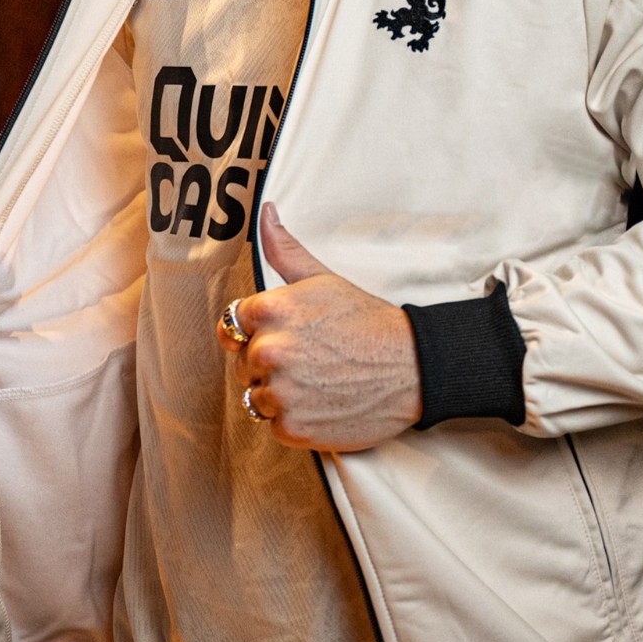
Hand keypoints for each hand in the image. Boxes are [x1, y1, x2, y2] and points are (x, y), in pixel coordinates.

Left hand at [216, 203, 421, 450]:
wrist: (410, 367)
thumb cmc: (367, 322)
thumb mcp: (323, 279)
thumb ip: (285, 250)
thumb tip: (265, 214)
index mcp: (270, 311)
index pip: (232, 325)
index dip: (256, 330)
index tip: (283, 333)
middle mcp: (269, 351)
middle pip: (243, 362)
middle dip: (269, 361)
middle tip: (310, 356)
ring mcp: (280, 392)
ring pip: (255, 394)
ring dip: (279, 392)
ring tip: (316, 379)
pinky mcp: (291, 427)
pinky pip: (274, 424)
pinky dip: (294, 417)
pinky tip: (321, 401)